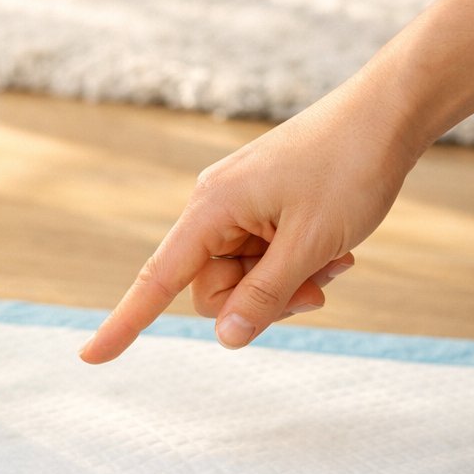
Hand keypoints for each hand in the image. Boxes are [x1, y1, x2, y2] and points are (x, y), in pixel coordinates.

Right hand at [80, 75, 415, 361]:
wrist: (385, 114)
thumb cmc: (348, 170)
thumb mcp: (309, 245)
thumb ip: (264, 296)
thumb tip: (225, 339)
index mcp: (212, 208)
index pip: (158, 279)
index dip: (125, 323)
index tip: (89, 359)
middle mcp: (214, 204)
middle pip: (214, 287)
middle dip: (263, 301)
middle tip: (320, 291)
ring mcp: (238, 202)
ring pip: (245, 274)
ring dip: (288, 281)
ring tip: (336, 259)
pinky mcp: (261, 201)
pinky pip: (263, 253)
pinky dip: (295, 260)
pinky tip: (335, 248)